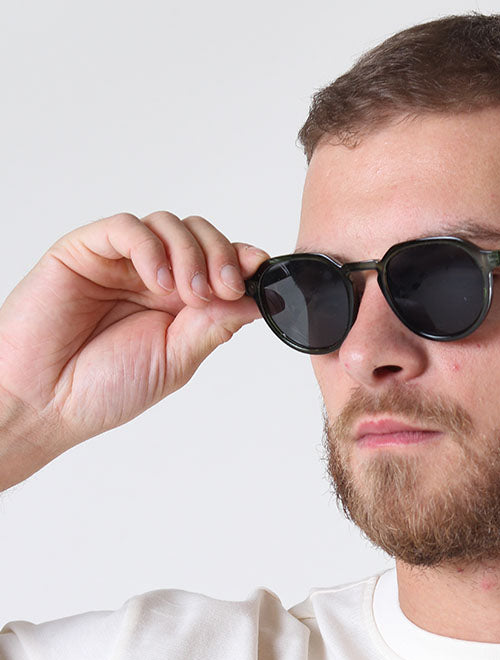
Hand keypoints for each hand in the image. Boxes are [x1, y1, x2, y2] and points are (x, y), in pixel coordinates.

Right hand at [0, 211, 267, 485]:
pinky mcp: (86, 250)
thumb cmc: (102, 389)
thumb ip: (214, 327)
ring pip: (169, 225)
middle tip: (222, 290)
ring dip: (191, 254)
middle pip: (201, 236)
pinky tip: (157, 282)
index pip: (220, 265)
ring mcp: (120, 262)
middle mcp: (152, 278)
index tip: (261, 273)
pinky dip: (151, 247)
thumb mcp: (175, 361)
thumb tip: (259, 299)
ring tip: (188, 295)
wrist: (44, 401)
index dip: (243, 262)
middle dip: (222, 256)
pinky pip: (127, 228)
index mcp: (178, 305)